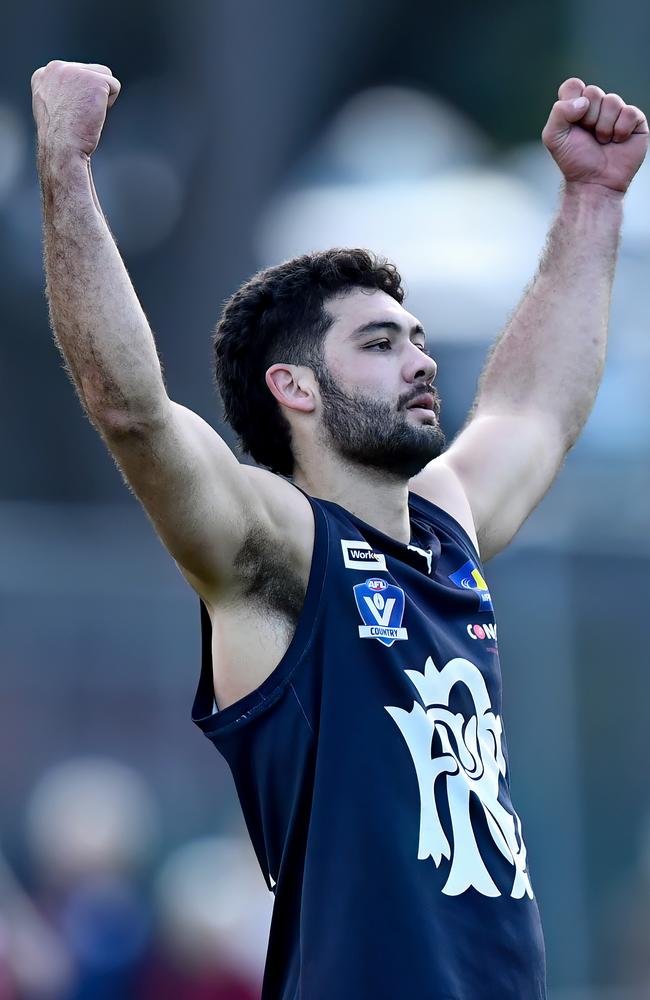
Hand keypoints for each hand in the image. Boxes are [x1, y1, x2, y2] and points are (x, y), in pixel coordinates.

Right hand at [31, 60, 120, 158]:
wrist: (62, 147)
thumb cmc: (60, 138)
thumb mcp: (53, 108)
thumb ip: (63, 92)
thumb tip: (80, 91)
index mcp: (43, 74)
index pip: (76, 73)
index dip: (80, 96)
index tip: (69, 114)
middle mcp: (56, 67)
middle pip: (91, 72)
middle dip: (91, 95)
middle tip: (79, 116)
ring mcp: (74, 71)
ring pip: (104, 76)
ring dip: (102, 98)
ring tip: (86, 114)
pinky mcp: (93, 80)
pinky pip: (115, 86)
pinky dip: (109, 104)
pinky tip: (94, 114)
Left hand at [542, 77, 647, 192]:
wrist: (594, 182)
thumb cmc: (574, 161)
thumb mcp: (553, 137)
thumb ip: (559, 112)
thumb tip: (584, 101)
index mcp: (575, 107)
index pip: (573, 85)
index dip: (572, 101)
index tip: (572, 121)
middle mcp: (596, 107)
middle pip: (593, 91)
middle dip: (587, 118)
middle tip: (588, 135)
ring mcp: (616, 113)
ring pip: (612, 100)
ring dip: (603, 127)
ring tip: (602, 141)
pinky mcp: (634, 121)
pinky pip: (629, 112)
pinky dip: (620, 130)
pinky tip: (617, 141)